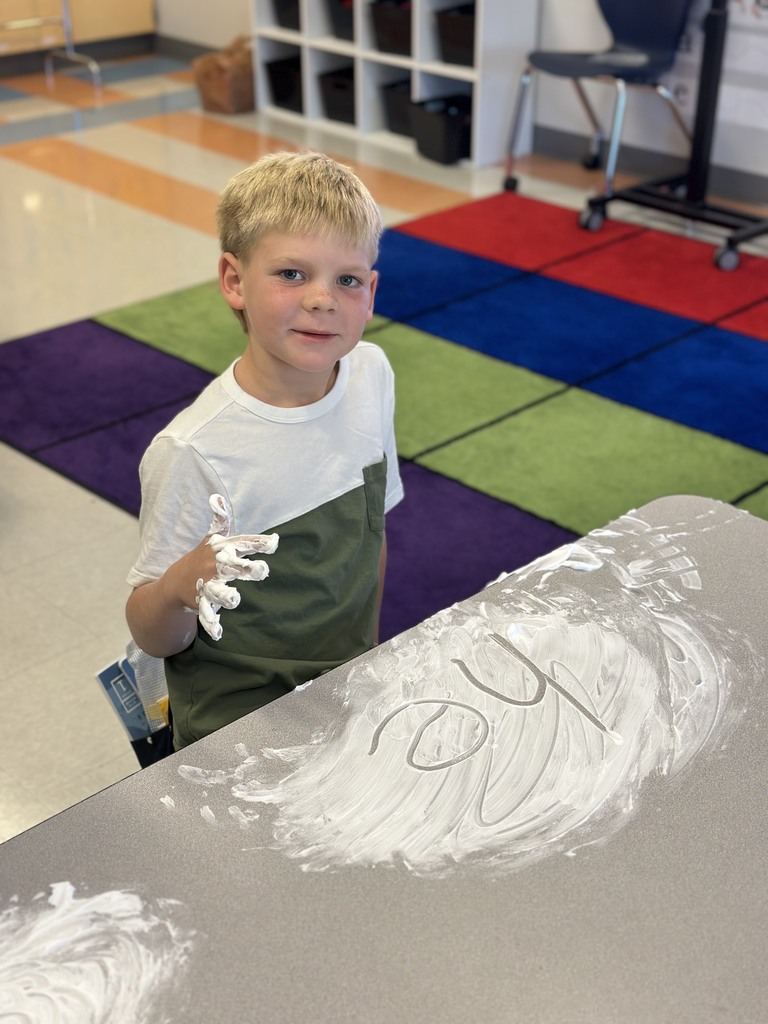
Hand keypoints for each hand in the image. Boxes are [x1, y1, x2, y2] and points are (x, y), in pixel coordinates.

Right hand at [196, 494, 278, 640]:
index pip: (243, 544)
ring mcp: (206, 586)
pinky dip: (211, 625)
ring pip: (218, 592)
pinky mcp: (200, 603)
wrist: (174, 584)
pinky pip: (207, 615)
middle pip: (232, 567)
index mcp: (221, 551)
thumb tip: (216, 496)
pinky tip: (219, 633)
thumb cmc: (201, 559)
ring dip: (226, 596)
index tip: (275, 542)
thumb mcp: (211, 539)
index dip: (259, 543)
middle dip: (247, 569)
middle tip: (262, 571)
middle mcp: (214, 567)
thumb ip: (220, 519)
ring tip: (235, 599)